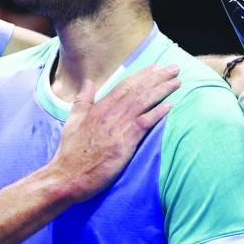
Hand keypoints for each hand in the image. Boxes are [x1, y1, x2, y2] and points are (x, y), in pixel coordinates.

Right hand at [52, 65, 180, 201]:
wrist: (67, 175)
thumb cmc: (71, 152)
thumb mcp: (73, 120)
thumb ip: (83, 100)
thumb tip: (88, 82)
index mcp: (99, 108)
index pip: (124, 86)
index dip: (142, 75)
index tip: (156, 67)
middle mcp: (109, 114)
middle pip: (137, 90)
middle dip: (157, 77)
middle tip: (173, 68)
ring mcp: (117, 128)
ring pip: (142, 103)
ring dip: (161, 90)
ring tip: (176, 82)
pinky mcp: (123, 144)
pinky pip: (143, 124)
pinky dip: (157, 113)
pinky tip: (169, 105)